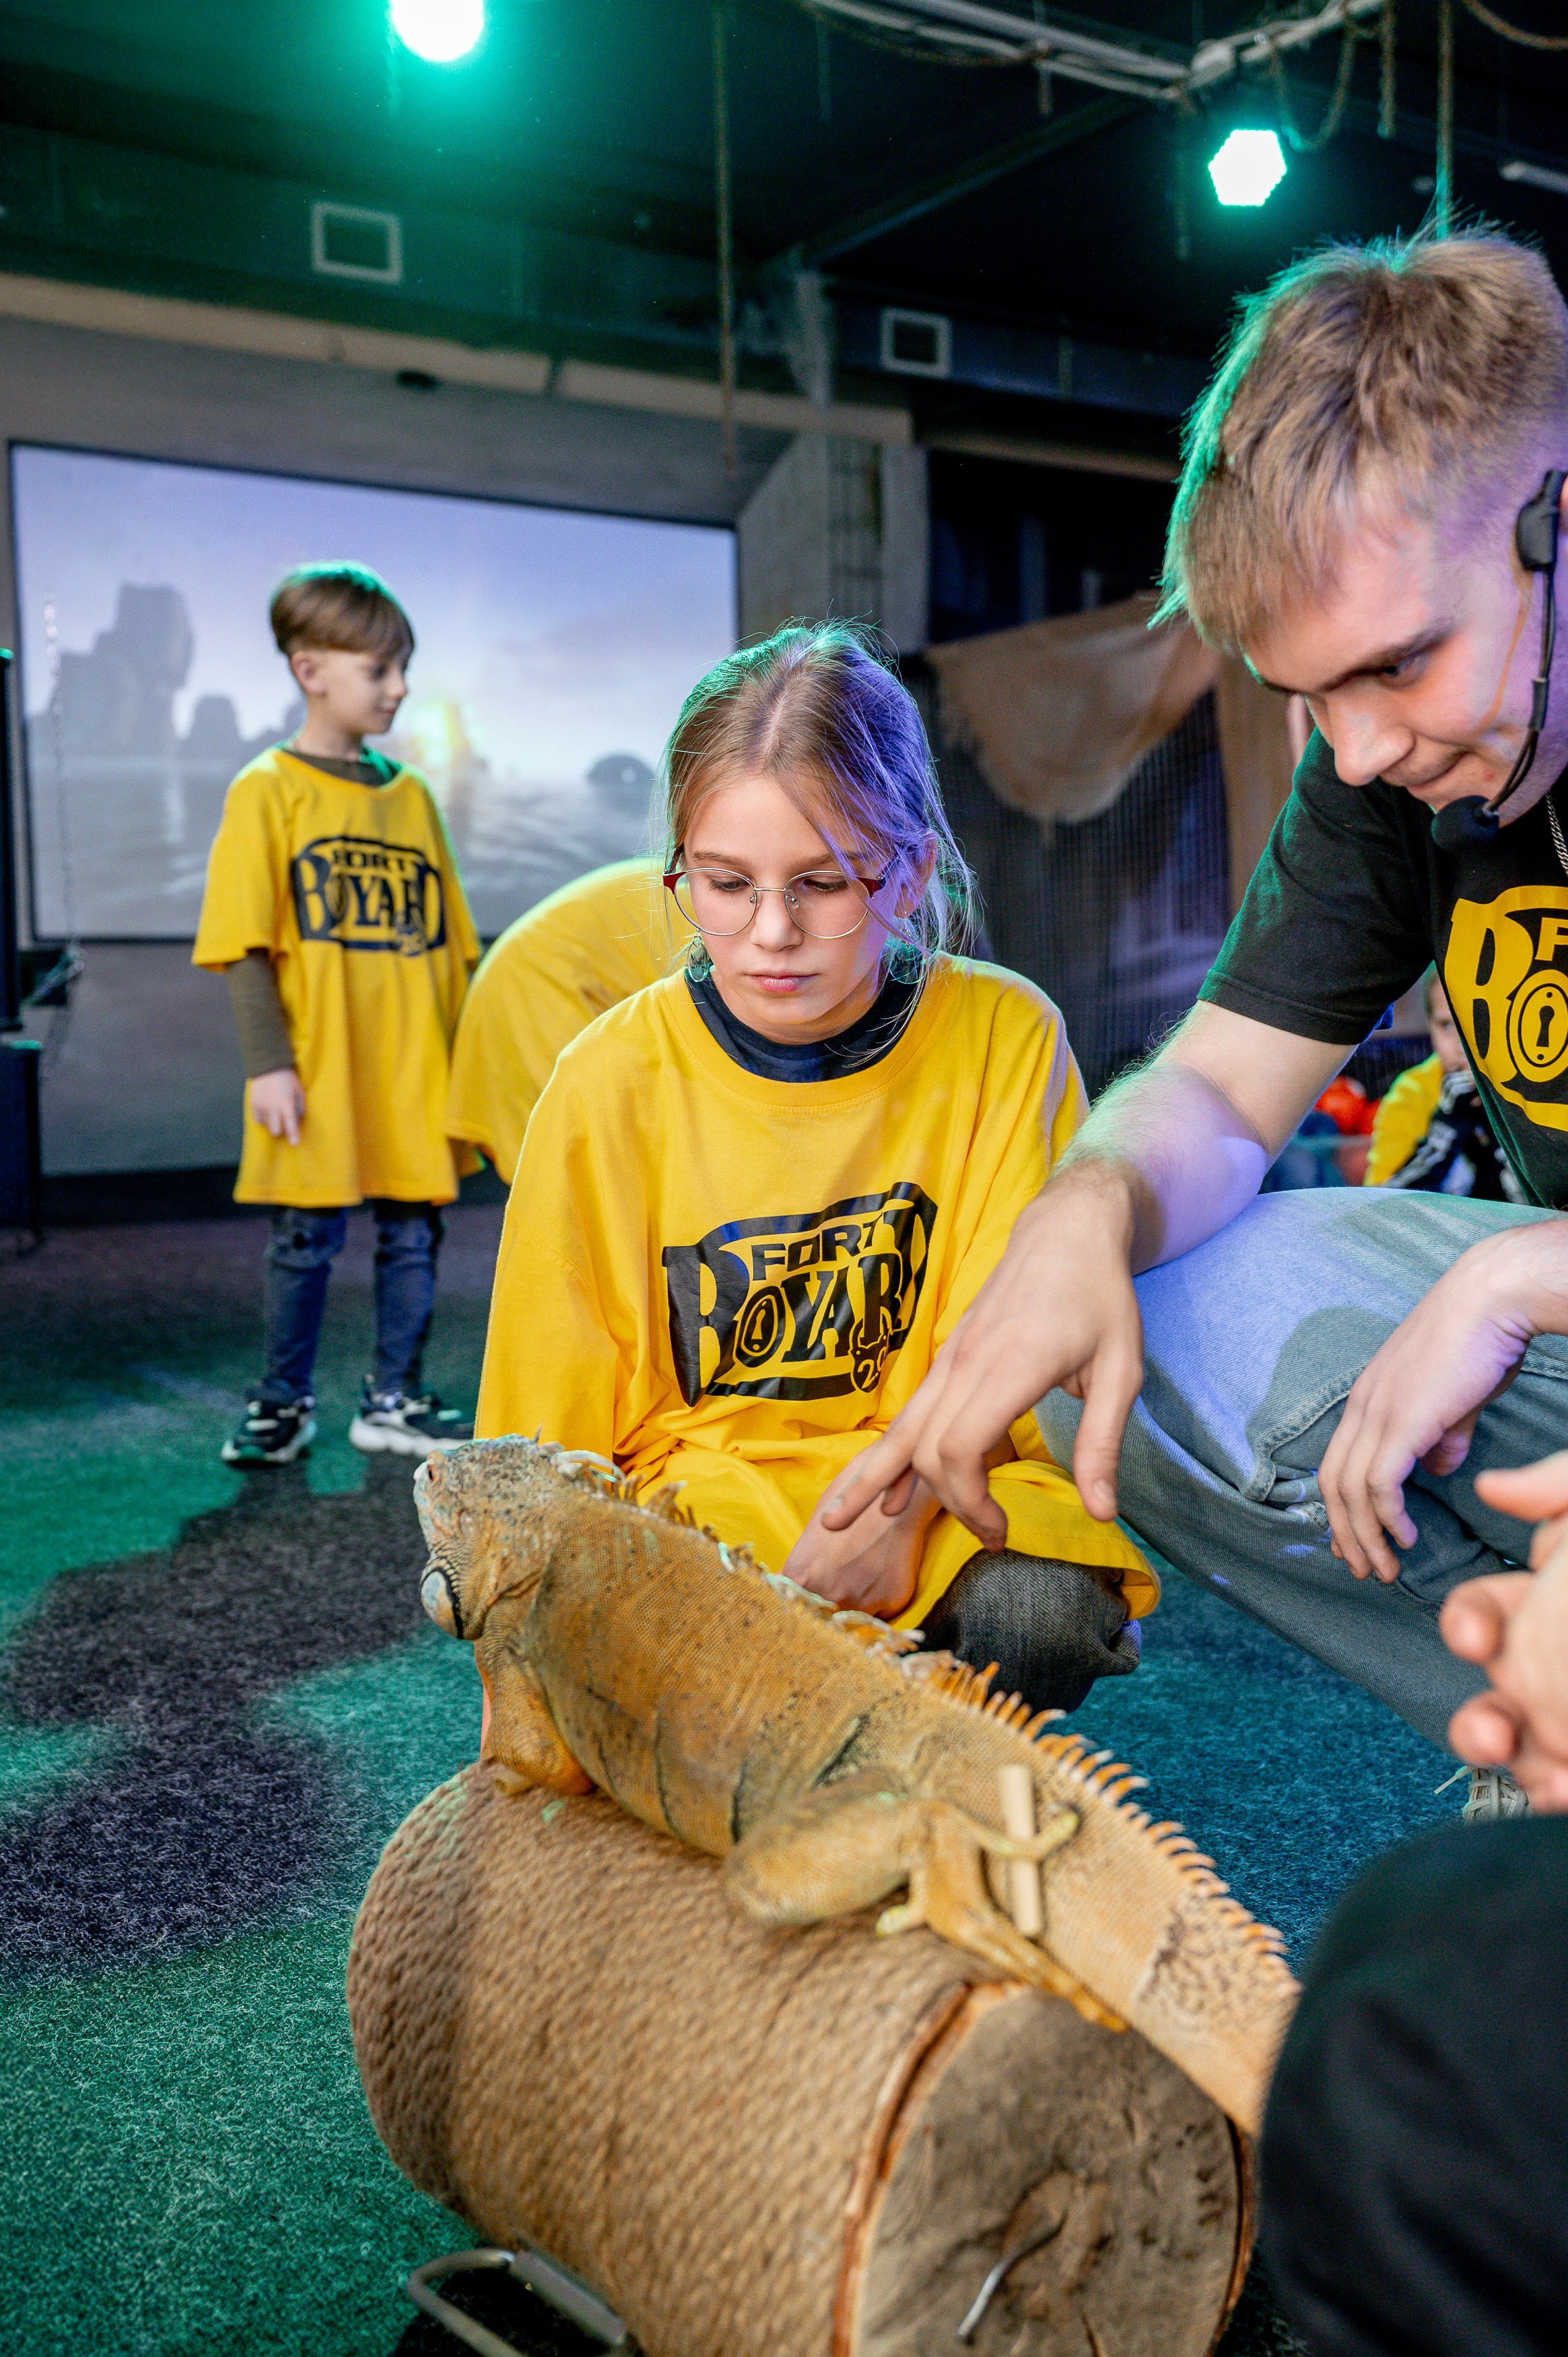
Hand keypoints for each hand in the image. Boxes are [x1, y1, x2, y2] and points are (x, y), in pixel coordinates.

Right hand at [250, 1066, 304, 1144]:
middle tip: (284, 1123)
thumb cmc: (288, 1079)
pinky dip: (264, 1119)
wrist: (268, 1067)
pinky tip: (268, 1110)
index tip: (295, 1144)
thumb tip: (297, 1120)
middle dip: (281, 1130)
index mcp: (286, 1103)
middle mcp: (272, 1107)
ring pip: (267, 1126)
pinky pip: (259, 1120)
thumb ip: (300, 1107)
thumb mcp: (299, 1092)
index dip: (293, 1135)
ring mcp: (261, 1106)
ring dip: (273, 1123)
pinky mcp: (253, 1105)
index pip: (290, 1124)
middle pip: (276, 1131)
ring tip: (276, 1112)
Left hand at [783, 1476, 939, 1617]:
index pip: (788, 1608)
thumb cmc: (851, 1499)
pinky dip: (881, 1600)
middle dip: (825, 1609)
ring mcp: (862, 1599)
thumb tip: (785, 1586)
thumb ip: (799, 1567)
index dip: (796, 1606)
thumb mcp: (813, 1529)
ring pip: (852, 1619)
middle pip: (820, 1618)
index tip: (802, 1605)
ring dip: (855, 1605)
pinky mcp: (893, 1599)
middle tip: (839, 1585)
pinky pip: (882, 1612)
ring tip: (863, 1571)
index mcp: (800, 1574)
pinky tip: (883, 1571)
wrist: (897, 1488)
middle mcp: (829, 1593)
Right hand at [817, 1165, 1143, 1550]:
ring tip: (835, 1523)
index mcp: (1010, 1367)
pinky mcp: (947, 1357)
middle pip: (925, 1448)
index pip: (958, 1448)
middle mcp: (967, 1364)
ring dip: (870, 1478)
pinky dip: (892, 1455)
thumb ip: (1104, 1442)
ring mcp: (950, 1359)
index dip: (970, 1502)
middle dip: (946, 1503)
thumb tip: (1102, 1513)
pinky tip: (882, 1489)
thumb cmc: (1101, 1298)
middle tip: (989, 1536)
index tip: (1002, 1530)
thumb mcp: (1121, 1371)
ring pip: (900, 1429)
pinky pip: (909, 1413)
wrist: (1064, 1231)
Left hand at [1317, 1223, 1567, 1579]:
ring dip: (1365, 1536)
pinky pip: (1380, 1483)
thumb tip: (1437, 1468)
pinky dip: (1388, 1517)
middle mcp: (1362, 1406)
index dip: (1341, 1509)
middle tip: (1364, 1569)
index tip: (1355, 1543)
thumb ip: (1444, 1434)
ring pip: (1351, 1491)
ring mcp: (1378, 1412)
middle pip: (1333, 1483)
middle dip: (1345, 1533)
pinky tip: (1406, 1536)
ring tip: (1385, 1568)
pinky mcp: (1402, 1420)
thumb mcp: (1458, 1398)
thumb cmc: (1482, 1341)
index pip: (1337, 1463)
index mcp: (1369, 1398)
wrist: (1491, 1297)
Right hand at [1442, 1451, 1567, 1810]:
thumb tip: (1494, 1488)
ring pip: (1538, 1757)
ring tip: (1553, 1784)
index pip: (1483, 1617)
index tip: (1474, 1639)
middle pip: (1501, 1704)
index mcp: (1545, 1603)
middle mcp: (1560, 1668)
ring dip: (1532, 1774)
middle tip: (1494, 1736)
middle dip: (1482, 1727)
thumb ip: (1561, 1486)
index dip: (1469, 1627)